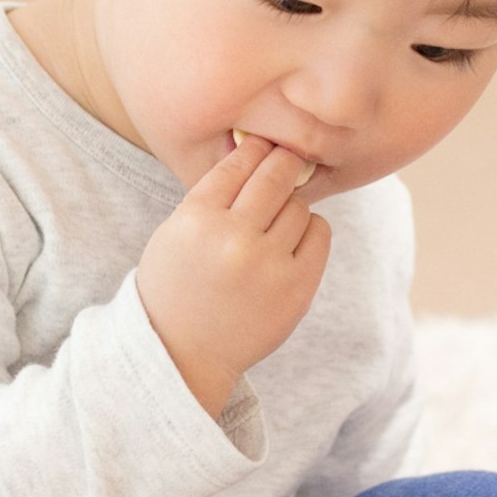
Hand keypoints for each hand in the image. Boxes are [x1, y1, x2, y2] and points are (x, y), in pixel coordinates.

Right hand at [133, 134, 329, 415]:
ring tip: (275, 222)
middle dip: (285, 162)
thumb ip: (213, 195)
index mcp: (196, 219)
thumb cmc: (179, 284)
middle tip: (287, 160)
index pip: (238, 163)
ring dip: (292, 206)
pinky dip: (310, 230)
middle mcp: (233, 238)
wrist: (182, 352)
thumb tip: (261, 151)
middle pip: (276, 175)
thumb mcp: (177, 232)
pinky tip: (292, 241)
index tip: (264, 144)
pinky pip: (320, 233)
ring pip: (299, 205)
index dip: (255, 148)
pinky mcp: (296, 288)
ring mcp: (267, 265)